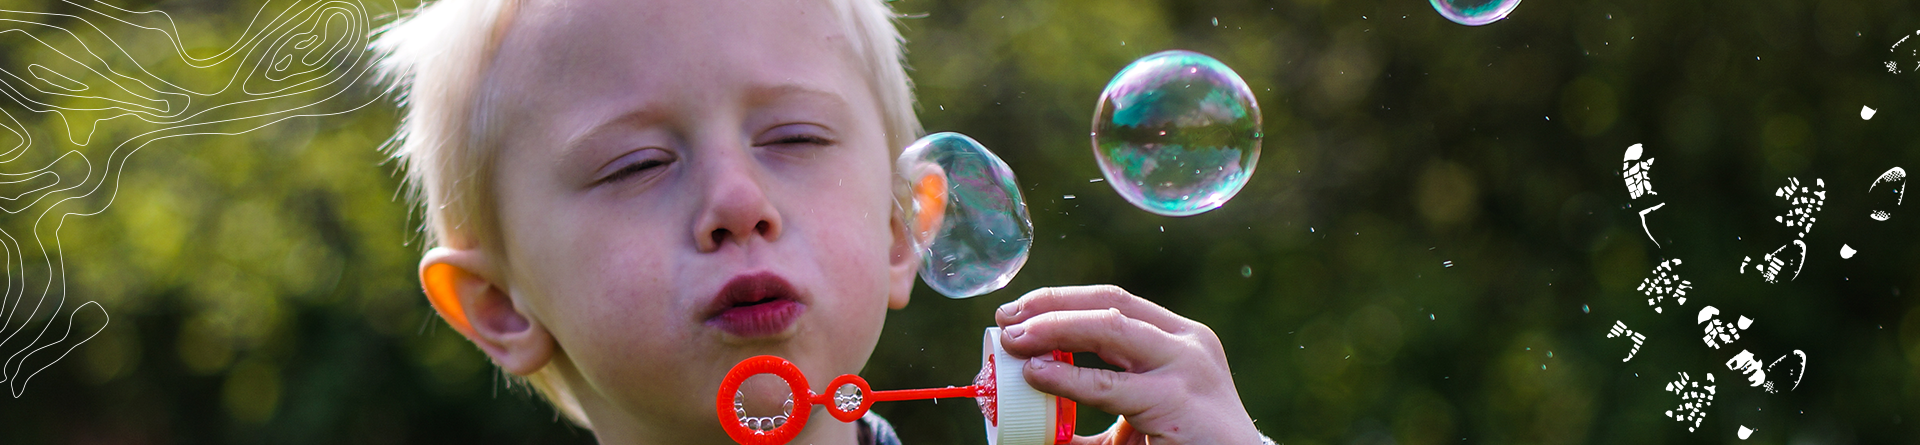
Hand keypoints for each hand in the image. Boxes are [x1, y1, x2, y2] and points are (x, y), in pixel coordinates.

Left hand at [996, 285, 1264, 444]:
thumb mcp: (1143, 411)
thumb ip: (1101, 390)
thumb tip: (1031, 384)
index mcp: (1180, 339)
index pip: (1115, 302)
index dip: (1062, 299)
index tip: (1020, 310)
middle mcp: (1187, 343)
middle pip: (1110, 303)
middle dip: (1051, 304)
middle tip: (1005, 318)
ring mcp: (1186, 368)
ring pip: (1109, 327)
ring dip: (1054, 327)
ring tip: (1014, 338)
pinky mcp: (1176, 403)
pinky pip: (1108, 385)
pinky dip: (1066, 376)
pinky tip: (1037, 374)